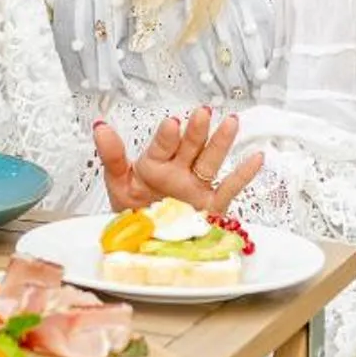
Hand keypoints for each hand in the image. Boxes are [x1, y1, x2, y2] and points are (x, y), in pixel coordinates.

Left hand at [93, 107, 263, 214]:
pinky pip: (229, 187)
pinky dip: (243, 174)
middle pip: (190, 147)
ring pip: (210, 160)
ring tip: (231, 122)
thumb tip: (99, 127)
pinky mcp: (211, 205)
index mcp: (155, 163)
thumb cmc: (133, 211)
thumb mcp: (118, 183)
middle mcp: (179, 171)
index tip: (171, 124)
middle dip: (196, 131)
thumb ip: (111, 156)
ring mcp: (196, 186)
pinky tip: (255, 157)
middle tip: (202, 114)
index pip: (162, 146)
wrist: (146, 242)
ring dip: (221, 142)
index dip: (167, 136)